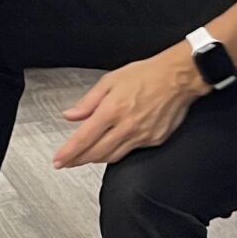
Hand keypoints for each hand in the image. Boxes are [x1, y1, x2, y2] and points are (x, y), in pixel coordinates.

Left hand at [54, 45, 204, 168]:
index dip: (69, 153)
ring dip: (96, 159)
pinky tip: (111, 148)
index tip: (58, 161)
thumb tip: (71, 115)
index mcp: (112, 110)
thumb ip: (88, 101)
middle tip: (67, 162)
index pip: (84, 138)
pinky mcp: (154, 140)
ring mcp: (141, 136)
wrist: (178, 78)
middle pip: (96, 153)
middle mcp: (126, 127)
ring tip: (84, 157)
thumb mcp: (110, 80)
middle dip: (78, 160)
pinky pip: (131, 151)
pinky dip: (117, 152)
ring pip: (113, 156)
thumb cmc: (146, 75)